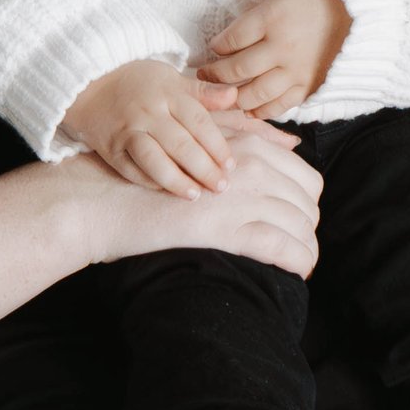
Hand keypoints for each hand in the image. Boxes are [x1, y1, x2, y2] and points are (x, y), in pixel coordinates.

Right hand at [60, 57, 241, 194]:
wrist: (88, 83)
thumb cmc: (137, 82)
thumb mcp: (171, 78)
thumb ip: (203, 92)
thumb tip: (235, 96)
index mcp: (167, 93)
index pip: (198, 121)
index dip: (217, 146)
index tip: (231, 165)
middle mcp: (147, 113)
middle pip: (180, 145)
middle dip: (204, 169)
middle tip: (221, 187)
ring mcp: (127, 132)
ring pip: (154, 160)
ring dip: (177, 181)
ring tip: (195, 195)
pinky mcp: (110, 149)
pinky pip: (131, 170)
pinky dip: (150, 182)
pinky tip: (167, 190)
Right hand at [78, 113, 322, 278]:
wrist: (100, 199)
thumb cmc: (146, 175)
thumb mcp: (196, 142)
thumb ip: (244, 136)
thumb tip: (291, 143)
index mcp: (245, 145)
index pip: (305, 175)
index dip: (307, 202)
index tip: (298, 220)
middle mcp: (248, 165)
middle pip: (307, 201)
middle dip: (308, 227)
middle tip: (297, 244)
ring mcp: (238, 195)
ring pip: (300, 225)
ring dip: (307, 248)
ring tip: (298, 263)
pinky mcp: (223, 227)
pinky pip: (280, 247)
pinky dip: (297, 261)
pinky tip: (296, 273)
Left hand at [200, 0, 351, 116]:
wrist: (367, 7)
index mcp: (272, 18)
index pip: (232, 39)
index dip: (217, 46)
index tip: (213, 47)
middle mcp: (281, 49)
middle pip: (237, 70)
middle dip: (215, 75)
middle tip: (205, 76)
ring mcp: (296, 71)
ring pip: (254, 93)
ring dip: (234, 97)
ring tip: (223, 95)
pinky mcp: (310, 86)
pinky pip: (281, 106)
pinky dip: (262, 111)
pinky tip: (251, 109)